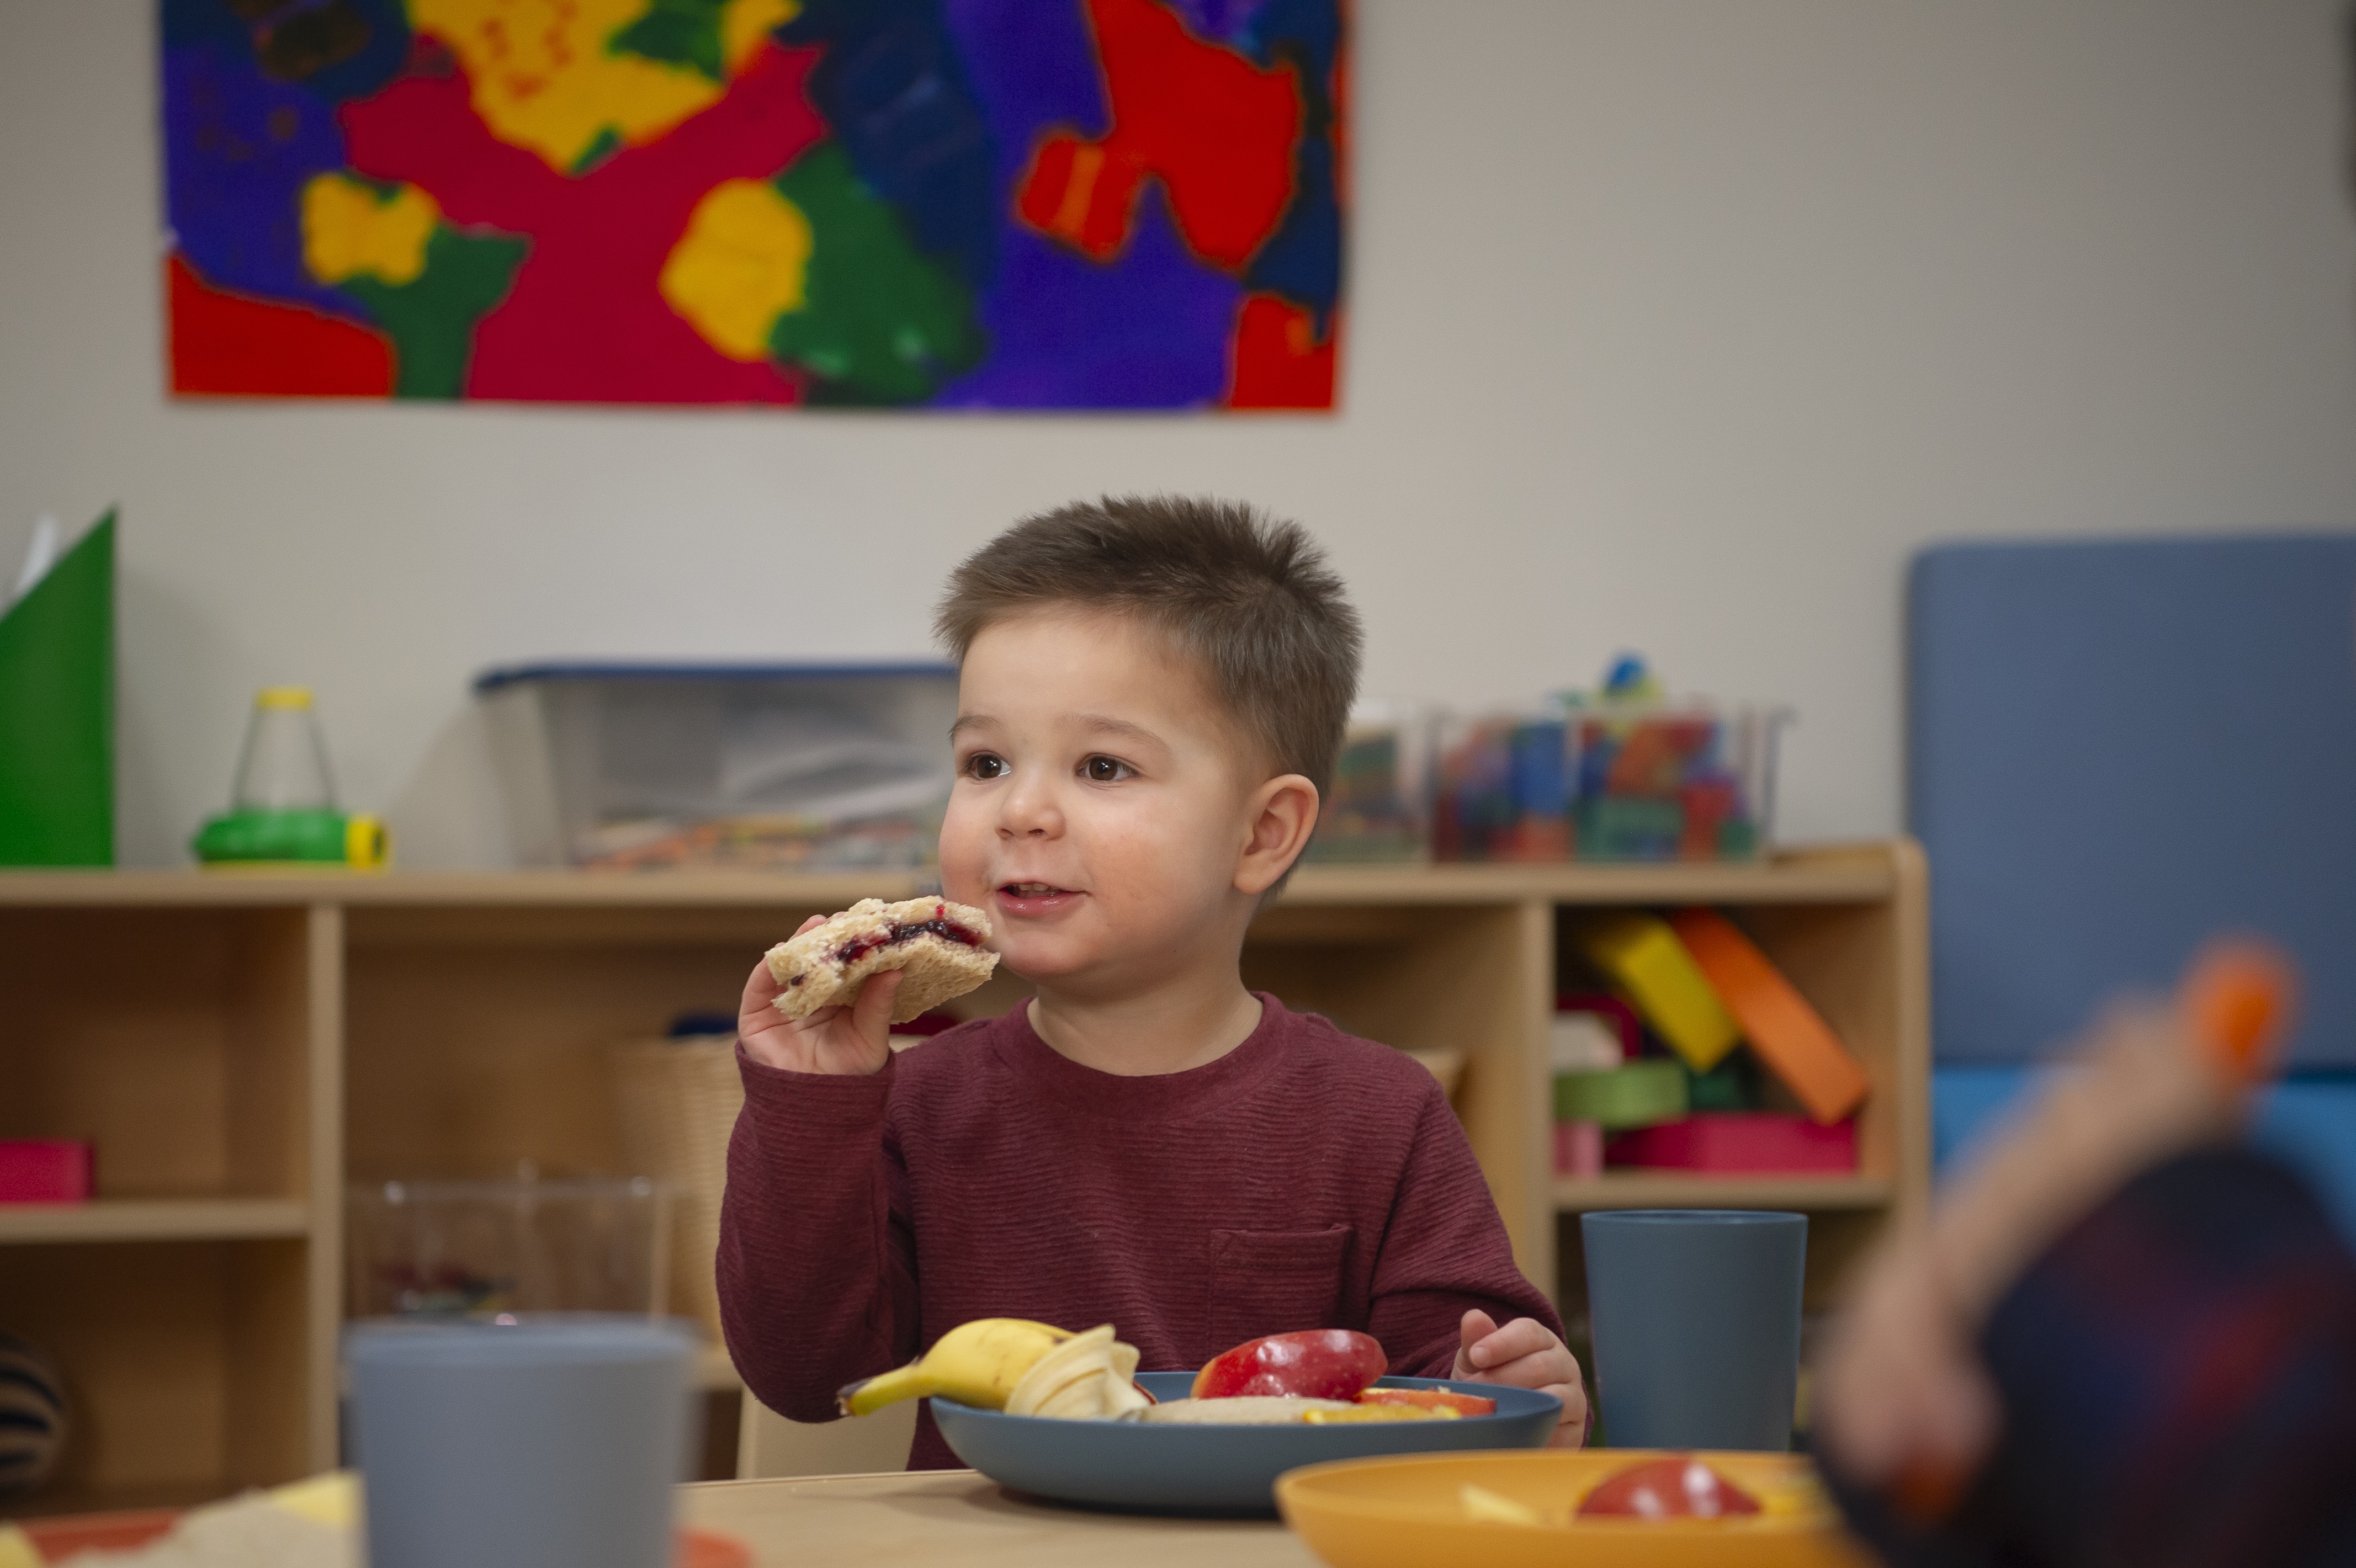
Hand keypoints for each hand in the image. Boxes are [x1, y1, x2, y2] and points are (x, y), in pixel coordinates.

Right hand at [735, 914, 902, 1075]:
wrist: (817, 1108)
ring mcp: (781, 1002)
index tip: (869, 922)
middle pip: (816, 958)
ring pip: (788, 966)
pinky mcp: (755, 1015)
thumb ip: (878, 1005)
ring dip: (799, 943)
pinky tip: (784, 951)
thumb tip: (896, 971)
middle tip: (842, 919)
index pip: (844, 962)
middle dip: (827, 937)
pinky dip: (769, 967)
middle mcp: (809, 994)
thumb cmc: (848, 1072)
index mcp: (839, 996)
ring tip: (815, 926)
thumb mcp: (870, 1036)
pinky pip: (759, 986)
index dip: (854, 942)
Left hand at [1453, 1310, 1587, 1446]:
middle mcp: (1563, 1363)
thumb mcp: (1477, 1362)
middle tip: (1476, 1391)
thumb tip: (1473, 1316)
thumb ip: (1476, 1340)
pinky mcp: (1576, 1427)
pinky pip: (1559, 1426)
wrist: (1508, 1425)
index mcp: (1541, 1340)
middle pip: (1540, 1365)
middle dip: (1503, 1378)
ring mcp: (1574, 1395)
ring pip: (1553, 1396)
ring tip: (1493, 1410)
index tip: (1476, 1356)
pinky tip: (1512, 1429)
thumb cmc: (1492, 1384)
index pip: (1529, 1332)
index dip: (1502, 1342)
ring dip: (1519, 1404)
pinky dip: (1534, 1427)